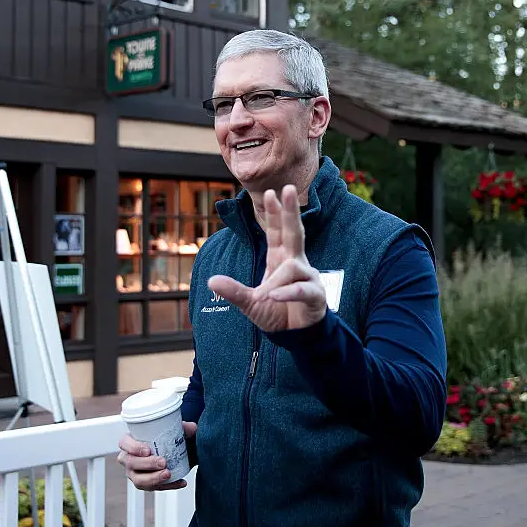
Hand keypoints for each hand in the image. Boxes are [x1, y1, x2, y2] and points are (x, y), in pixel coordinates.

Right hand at [117, 422, 197, 490]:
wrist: (170, 451)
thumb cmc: (163, 438)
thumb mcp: (172, 430)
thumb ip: (183, 427)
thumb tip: (192, 428)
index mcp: (129, 441)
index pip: (124, 443)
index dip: (133, 448)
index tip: (148, 450)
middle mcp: (128, 459)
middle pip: (132, 463)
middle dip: (147, 465)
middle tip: (163, 462)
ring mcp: (134, 474)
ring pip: (139, 481)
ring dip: (154, 479)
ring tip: (169, 474)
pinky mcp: (145, 484)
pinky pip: (154, 488)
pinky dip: (168, 486)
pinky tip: (180, 481)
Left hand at [208, 185, 326, 331]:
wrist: (294, 337)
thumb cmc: (275, 312)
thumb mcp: (249, 302)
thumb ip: (233, 291)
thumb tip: (211, 280)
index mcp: (280, 260)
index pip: (277, 232)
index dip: (274, 213)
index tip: (271, 192)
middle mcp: (295, 264)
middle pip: (294, 232)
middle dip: (291, 211)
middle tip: (289, 189)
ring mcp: (307, 278)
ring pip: (293, 267)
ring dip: (276, 280)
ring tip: (264, 295)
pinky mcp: (315, 295)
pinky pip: (302, 289)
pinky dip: (287, 292)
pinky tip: (274, 295)